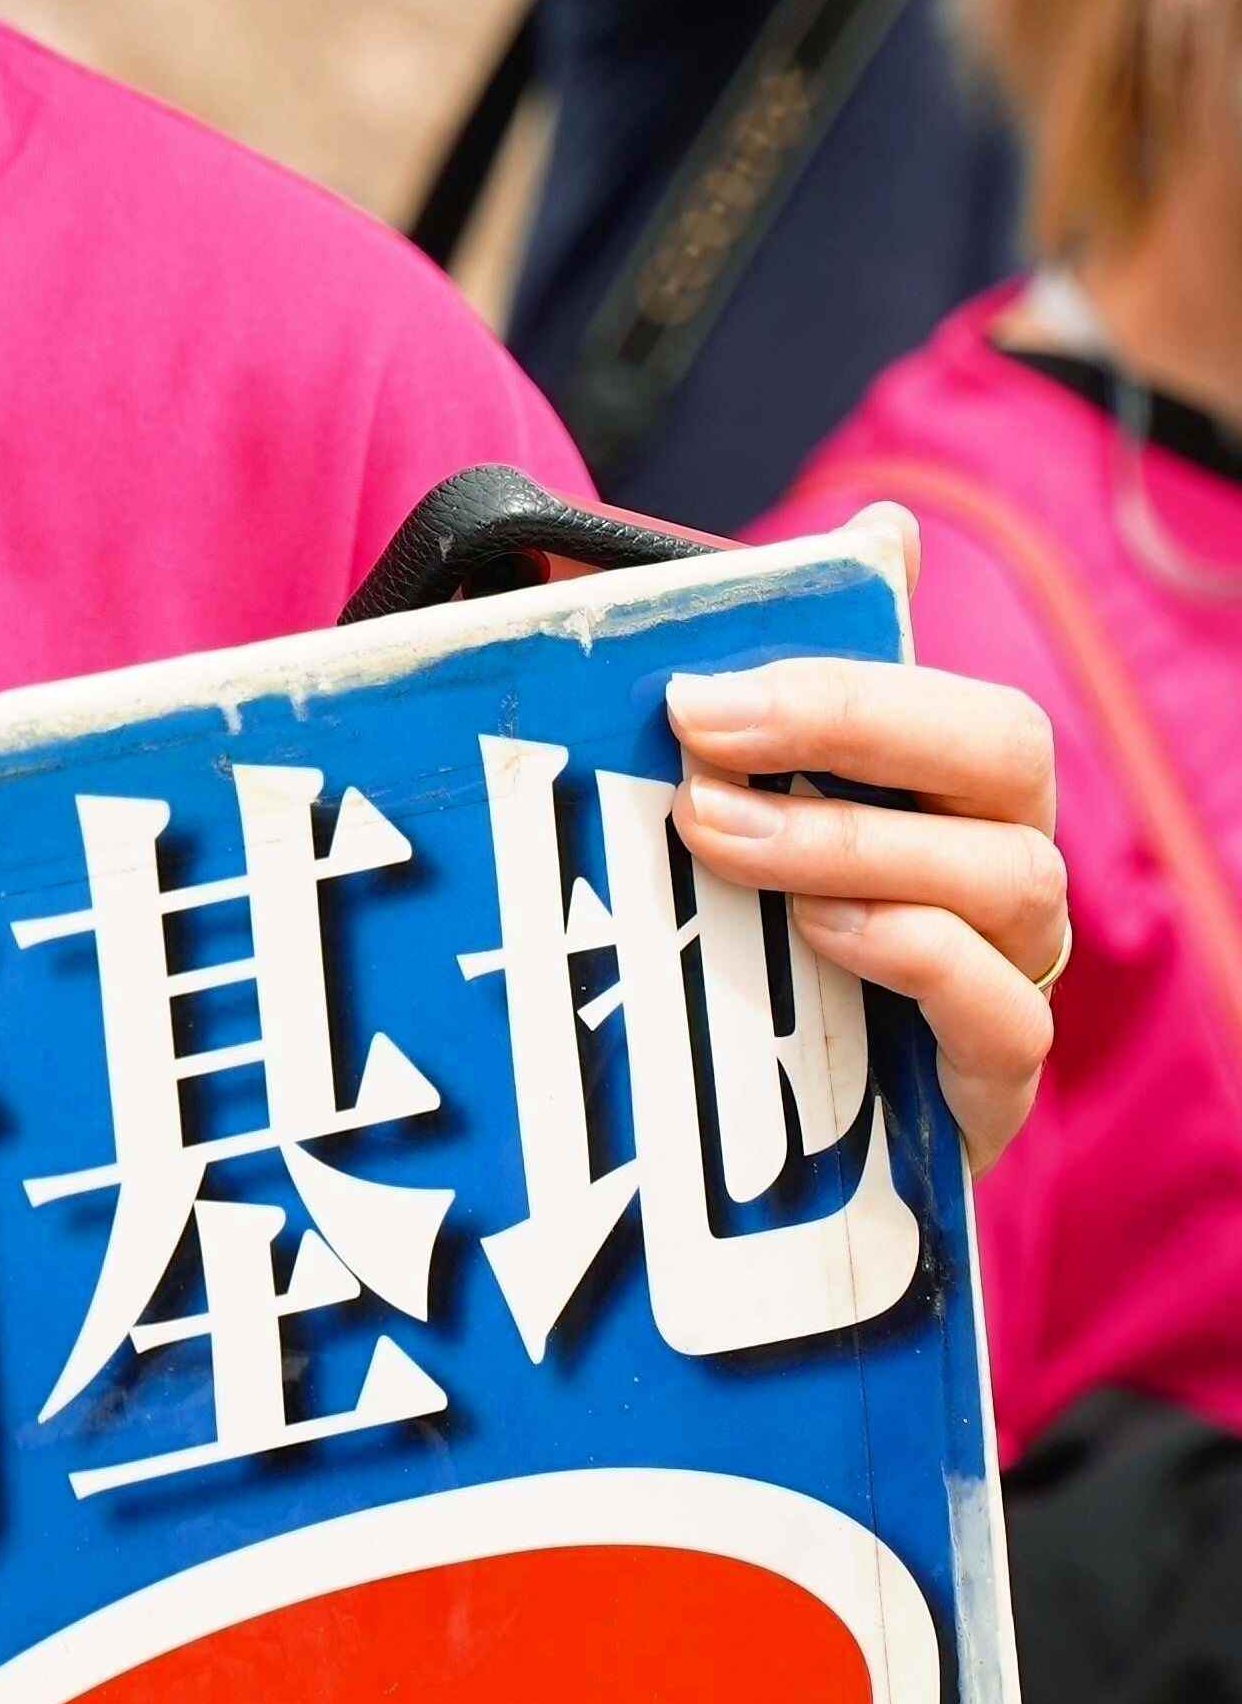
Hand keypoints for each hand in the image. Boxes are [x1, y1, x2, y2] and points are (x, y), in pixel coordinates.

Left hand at [664, 536, 1066, 1175]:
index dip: (840, 683)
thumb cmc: (750, 961)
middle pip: (1007, 755)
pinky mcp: (990, 1084)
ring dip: (854, 843)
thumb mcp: (726, 829)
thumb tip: (840, 541)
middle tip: (698, 752)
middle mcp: (999, 867)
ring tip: (721, 841)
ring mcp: (1010, 971)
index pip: (951, 700)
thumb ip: (751, 712)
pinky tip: (826, 937)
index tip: (693, 693)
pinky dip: (922, 959)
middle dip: (852, 729)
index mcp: (948, 795)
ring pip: (1005, 876)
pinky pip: (1008, 1012)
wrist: (757, 1162)